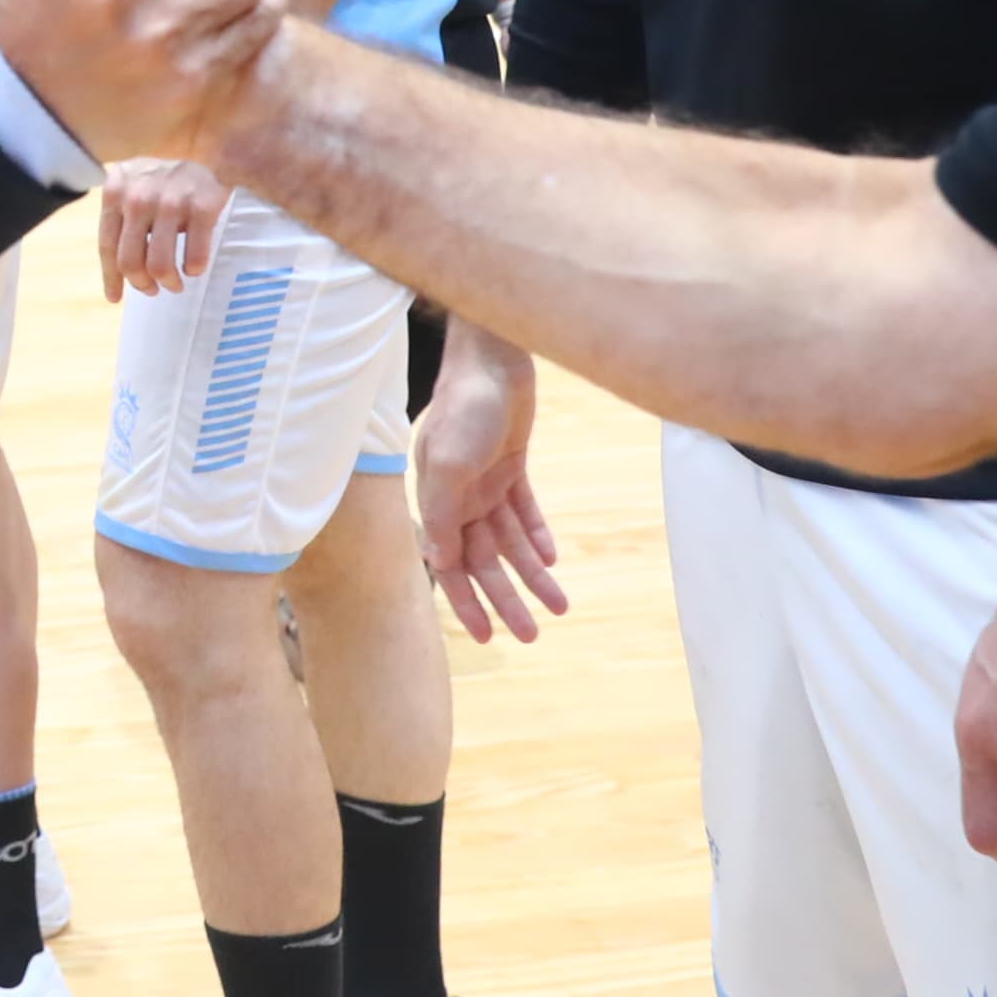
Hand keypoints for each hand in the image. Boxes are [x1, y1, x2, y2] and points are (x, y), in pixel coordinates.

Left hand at [99, 156, 229, 301]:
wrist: (213, 148)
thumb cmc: (167, 179)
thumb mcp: (135, 188)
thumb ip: (122, 219)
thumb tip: (117, 274)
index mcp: (115, 191)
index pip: (107, 245)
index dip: (111, 277)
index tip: (115, 298)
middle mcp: (138, 195)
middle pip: (130, 261)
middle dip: (142, 284)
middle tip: (154, 289)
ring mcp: (170, 201)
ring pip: (159, 265)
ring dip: (168, 282)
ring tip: (176, 283)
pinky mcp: (201, 207)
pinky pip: (193, 257)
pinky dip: (194, 269)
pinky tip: (194, 267)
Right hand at [418, 328, 566, 642]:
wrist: (494, 357)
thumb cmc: (465, 406)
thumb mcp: (449, 461)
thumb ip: (442, 512)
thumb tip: (440, 563)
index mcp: (437, 500)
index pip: (451, 565)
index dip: (467, 603)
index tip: (486, 639)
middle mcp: (459, 496)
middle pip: (485, 561)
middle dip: (508, 599)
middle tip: (533, 634)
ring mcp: (486, 481)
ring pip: (511, 542)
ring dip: (533, 573)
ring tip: (559, 604)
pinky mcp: (511, 464)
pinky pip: (526, 511)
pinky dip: (537, 535)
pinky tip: (552, 557)